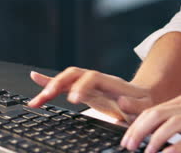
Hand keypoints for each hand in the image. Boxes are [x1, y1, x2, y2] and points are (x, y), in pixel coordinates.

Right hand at [28, 67, 154, 122]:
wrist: (144, 98)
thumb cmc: (145, 104)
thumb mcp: (145, 106)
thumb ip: (136, 105)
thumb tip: (123, 101)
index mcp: (112, 82)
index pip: (92, 77)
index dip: (82, 86)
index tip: (74, 98)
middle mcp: (97, 80)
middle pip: (74, 74)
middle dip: (58, 84)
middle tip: (46, 97)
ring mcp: (89, 84)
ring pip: (66, 79)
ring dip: (49, 88)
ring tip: (35, 101)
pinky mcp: (83, 91)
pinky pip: (64, 85)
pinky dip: (49, 83)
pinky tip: (35, 80)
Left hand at [121, 96, 180, 152]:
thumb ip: (173, 128)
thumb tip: (149, 139)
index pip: (152, 110)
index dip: (135, 124)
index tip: (125, 140)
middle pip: (157, 114)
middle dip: (139, 130)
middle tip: (129, 146)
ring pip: (172, 123)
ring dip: (155, 138)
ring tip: (145, 152)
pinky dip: (177, 147)